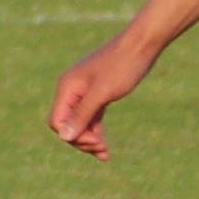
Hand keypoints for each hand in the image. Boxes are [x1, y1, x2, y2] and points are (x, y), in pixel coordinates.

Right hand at [49, 36, 154, 159]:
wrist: (141, 45)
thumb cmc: (122, 66)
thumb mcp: (102, 93)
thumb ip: (82, 114)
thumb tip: (64, 136)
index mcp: (67, 88)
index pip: (57, 121)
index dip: (72, 136)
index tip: (96, 142)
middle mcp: (71, 90)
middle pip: (67, 124)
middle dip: (82, 139)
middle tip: (103, 149)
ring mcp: (84, 92)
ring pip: (79, 122)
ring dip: (90, 139)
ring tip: (105, 153)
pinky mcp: (97, 93)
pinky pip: (90, 117)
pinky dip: (96, 130)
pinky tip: (105, 145)